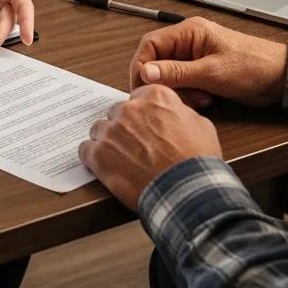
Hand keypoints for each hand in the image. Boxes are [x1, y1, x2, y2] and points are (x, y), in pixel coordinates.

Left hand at [79, 85, 221, 209]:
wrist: (186, 191)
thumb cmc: (197, 161)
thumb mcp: (201, 125)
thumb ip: (180, 112)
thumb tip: (174, 113)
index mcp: (154, 97)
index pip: (139, 98)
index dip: (143, 115)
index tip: (146, 126)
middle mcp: (129, 109)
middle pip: (118, 113)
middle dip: (125, 128)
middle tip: (137, 147)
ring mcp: (111, 131)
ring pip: (100, 130)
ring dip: (109, 142)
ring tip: (123, 160)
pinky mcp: (98, 154)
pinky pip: (86, 150)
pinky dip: (94, 158)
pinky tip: (107, 168)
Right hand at [128, 16, 287, 108]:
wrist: (281, 78)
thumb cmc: (253, 66)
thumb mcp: (212, 72)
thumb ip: (176, 73)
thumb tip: (145, 72)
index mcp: (189, 32)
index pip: (150, 44)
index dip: (141, 66)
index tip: (142, 88)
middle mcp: (188, 42)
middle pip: (157, 61)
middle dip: (163, 83)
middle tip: (175, 98)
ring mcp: (195, 58)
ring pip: (169, 76)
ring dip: (179, 91)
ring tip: (199, 98)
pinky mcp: (202, 72)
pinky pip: (183, 84)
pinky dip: (189, 95)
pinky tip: (205, 99)